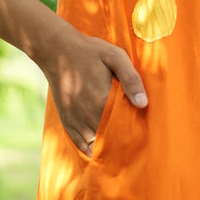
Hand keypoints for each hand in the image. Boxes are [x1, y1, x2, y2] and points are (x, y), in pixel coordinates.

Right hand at [42, 25, 146, 156]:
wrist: (56, 49)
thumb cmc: (89, 51)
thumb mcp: (115, 56)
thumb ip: (131, 79)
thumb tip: (143, 103)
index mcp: (102, 100)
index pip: (123, 126)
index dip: (132, 132)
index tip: (141, 134)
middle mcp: (87, 114)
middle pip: (108, 137)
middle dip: (119, 140)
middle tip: (131, 144)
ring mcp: (75, 117)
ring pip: (93, 142)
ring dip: (104, 144)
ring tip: (116, 147)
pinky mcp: (65, 116)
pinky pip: (76, 140)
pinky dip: (86, 147)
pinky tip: (94, 150)